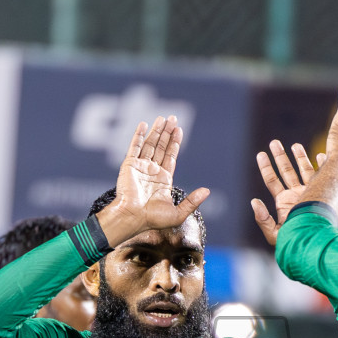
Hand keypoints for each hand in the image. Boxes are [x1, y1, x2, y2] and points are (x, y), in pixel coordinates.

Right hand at [97, 116, 210, 244]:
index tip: (179, 130)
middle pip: (161, 147)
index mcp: (163, 180)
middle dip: (167, 133)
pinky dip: (139, 135)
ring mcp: (140, 167)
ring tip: (162, 118)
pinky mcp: (129, 165)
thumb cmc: (153, 220)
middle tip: (172, 118)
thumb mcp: (178, 213)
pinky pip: (135, 147)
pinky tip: (144, 124)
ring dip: (156, 131)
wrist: (132, 218)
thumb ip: (192, 202)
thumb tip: (207, 191)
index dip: (175, 143)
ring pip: (150, 144)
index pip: (170, 156)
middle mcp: (152, 171)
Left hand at [251, 140, 331, 244]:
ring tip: (294, 145)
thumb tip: (254, 201)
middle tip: (274, 142)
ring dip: (299, 157)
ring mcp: (311, 192)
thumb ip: (263, 220)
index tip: (260, 154)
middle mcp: (296, 195)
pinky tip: (320, 155)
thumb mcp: (276, 234)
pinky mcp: (326, 193)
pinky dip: (322, 164)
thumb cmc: (297, 243)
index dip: (266, 167)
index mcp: (283, 202)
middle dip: (280, 157)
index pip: (272, 181)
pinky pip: (323, 175)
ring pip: (304, 170)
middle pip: (286, 171)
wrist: (319, 245)